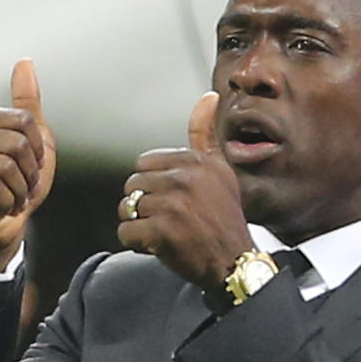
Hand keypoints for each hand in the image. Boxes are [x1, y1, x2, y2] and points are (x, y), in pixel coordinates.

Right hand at [0, 59, 56, 269]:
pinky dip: (9, 203)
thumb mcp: (34, 143)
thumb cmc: (19, 182)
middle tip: (23, 186)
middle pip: (17, 144)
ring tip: (13, 196)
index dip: (38, 150)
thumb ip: (28, 105)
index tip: (32, 165)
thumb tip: (25, 61)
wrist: (4, 225)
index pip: (25, 121)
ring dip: (21, 191)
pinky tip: (2, 206)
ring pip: (6, 167)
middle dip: (31, 173)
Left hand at [117, 92, 251, 288]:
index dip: (154, 187)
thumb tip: (208, 97)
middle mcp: (184, 179)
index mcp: (196, 162)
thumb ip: (206, 136)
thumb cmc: (225, 221)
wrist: (235, 263)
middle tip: (169, 221)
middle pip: (133, 185)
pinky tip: (158, 247)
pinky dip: (136, 243)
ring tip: (164, 234)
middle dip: (144, 206)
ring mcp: (172, 205)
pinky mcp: (161, 231)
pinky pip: (125, 232)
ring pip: (127, 208)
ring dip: (139, 225)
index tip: (174, 202)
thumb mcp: (221, 172)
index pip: (145, 163)